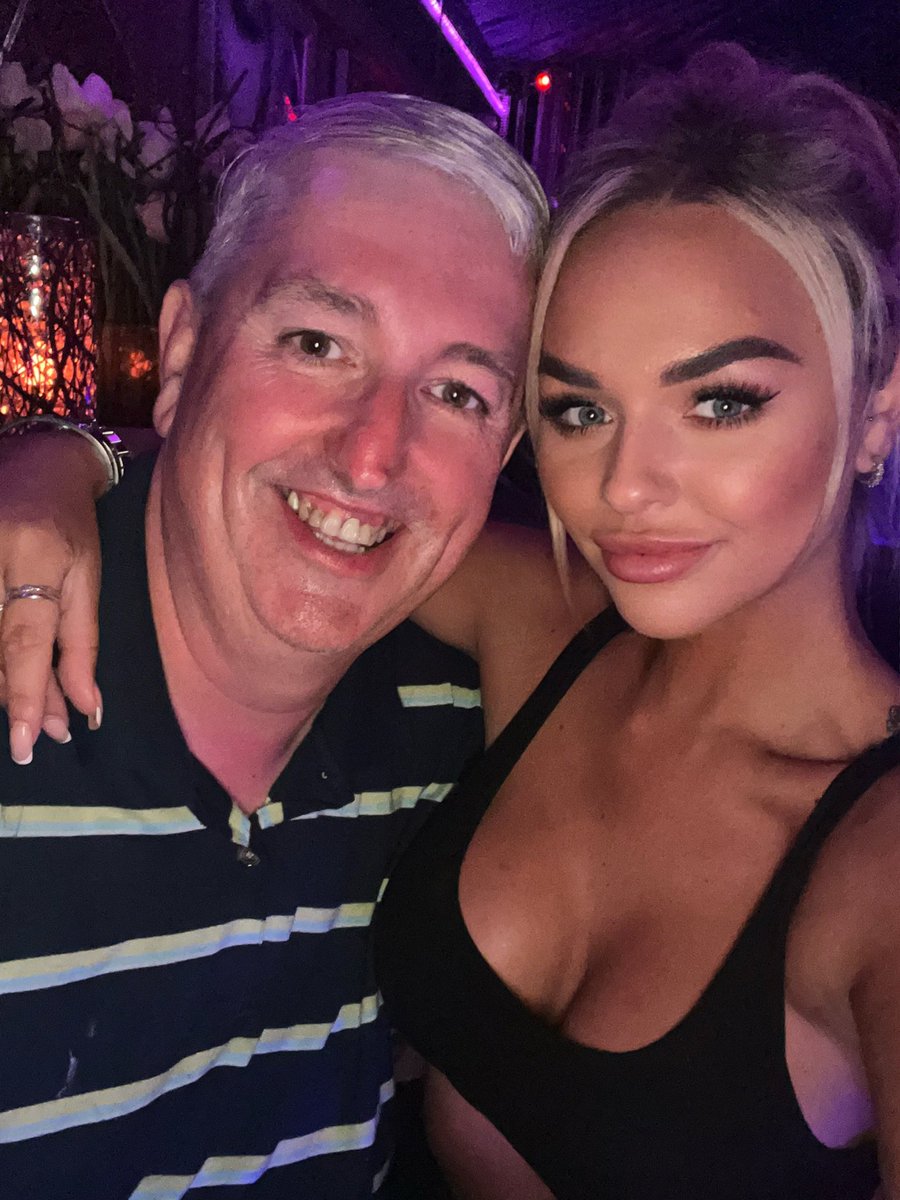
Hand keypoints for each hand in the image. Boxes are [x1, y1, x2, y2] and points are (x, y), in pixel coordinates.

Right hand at [0, 434, 104, 762]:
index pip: (24, 639)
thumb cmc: (71, 526)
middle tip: (46, 732)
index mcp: (34, 558)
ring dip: (4, 683)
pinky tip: (10, 677)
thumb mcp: (88, 580)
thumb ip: (81, 644)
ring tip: (32, 712)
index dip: (24, 693)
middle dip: (20, 697)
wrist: (34, 468)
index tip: (27, 740)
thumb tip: (85, 706)